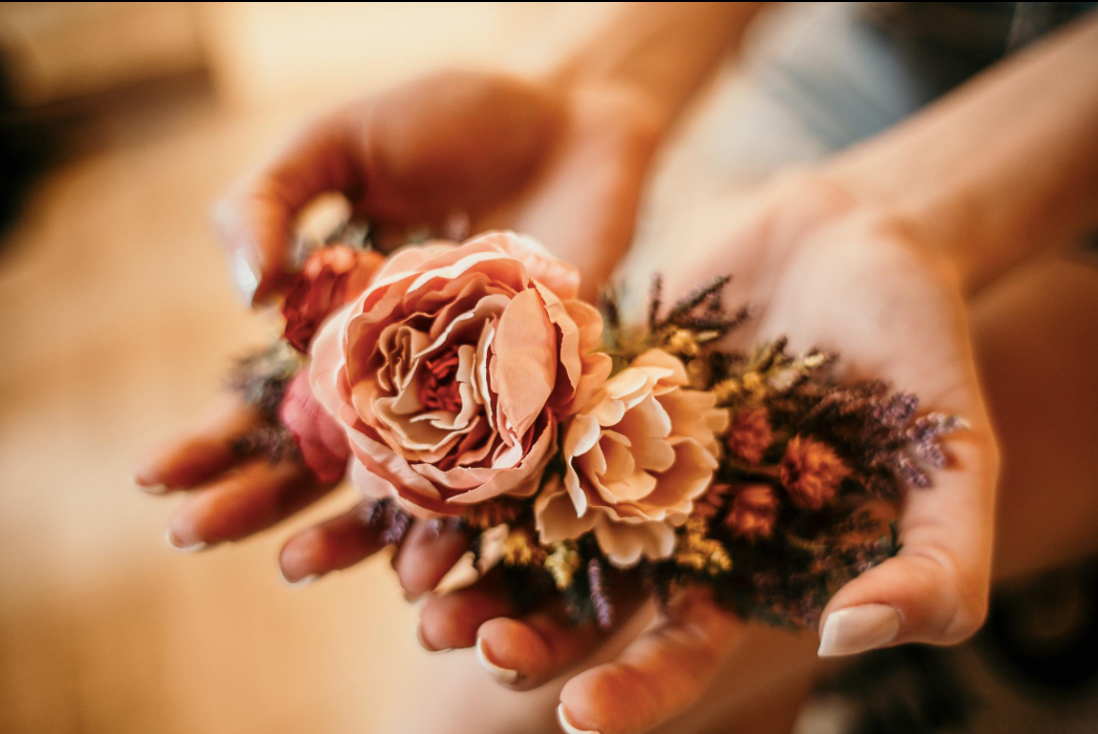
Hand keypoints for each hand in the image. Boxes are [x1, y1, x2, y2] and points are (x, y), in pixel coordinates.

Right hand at [135, 68, 660, 574]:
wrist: (570, 116)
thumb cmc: (448, 121)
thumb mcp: (338, 141)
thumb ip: (270, 202)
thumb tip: (245, 294)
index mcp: (339, 324)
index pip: (264, 394)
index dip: (210, 436)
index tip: (155, 479)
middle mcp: (398, 372)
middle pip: (318, 454)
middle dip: (254, 498)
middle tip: (193, 536)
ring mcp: (466, 392)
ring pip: (399, 487)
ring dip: (346, 533)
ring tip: (295, 566)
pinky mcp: (538, 396)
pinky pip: (498, 476)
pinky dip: (462, 524)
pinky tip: (422, 568)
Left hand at [414, 175, 998, 733]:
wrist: (859, 233)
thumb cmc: (919, 348)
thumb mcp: (953, 463)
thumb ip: (934, 565)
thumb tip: (852, 638)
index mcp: (745, 561)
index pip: (682, 649)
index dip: (636, 689)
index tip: (578, 716)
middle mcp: (669, 518)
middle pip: (581, 594)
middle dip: (518, 624)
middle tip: (451, 638)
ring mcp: (619, 447)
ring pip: (530, 516)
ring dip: (470, 549)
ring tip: (410, 575)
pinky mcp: (586, 379)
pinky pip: (518, 418)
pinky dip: (468, 445)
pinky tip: (406, 467)